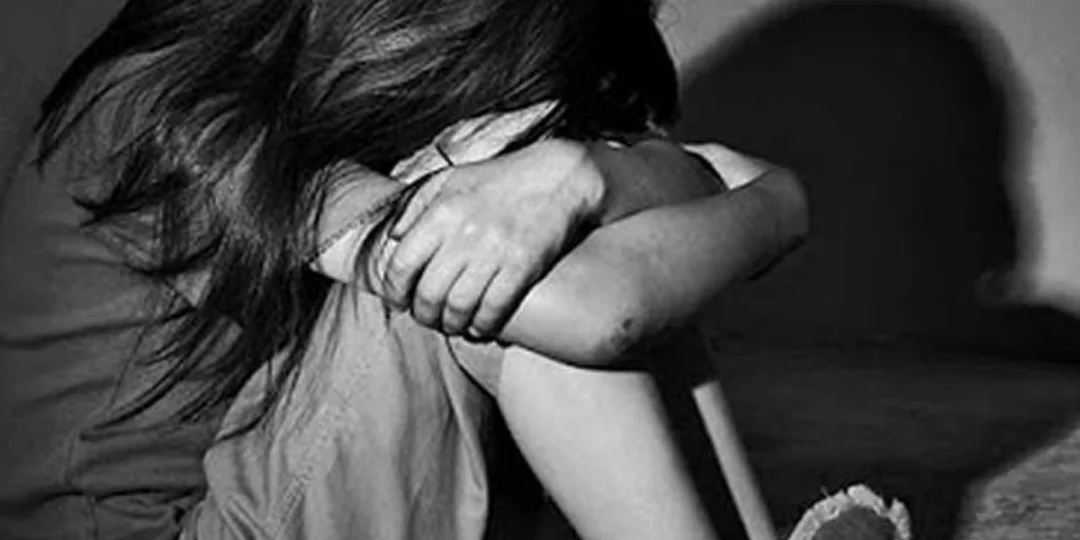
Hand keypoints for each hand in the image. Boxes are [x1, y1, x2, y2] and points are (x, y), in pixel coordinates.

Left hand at [380, 139, 604, 336]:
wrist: (559, 177)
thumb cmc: (502, 179)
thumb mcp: (450, 179)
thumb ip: (415, 204)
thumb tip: (393, 236)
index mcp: (441, 213)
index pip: (402, 264)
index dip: (395, 291)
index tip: (399, 302)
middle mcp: (463, 234)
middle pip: (429, 293)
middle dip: (424, 315)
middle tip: (428, 318)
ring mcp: (494, 253)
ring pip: (459, 307)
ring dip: (451, 325)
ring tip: (452, 325)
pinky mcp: (522, 268)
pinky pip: (494, 309)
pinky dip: (483, 326)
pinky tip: (480, 328)